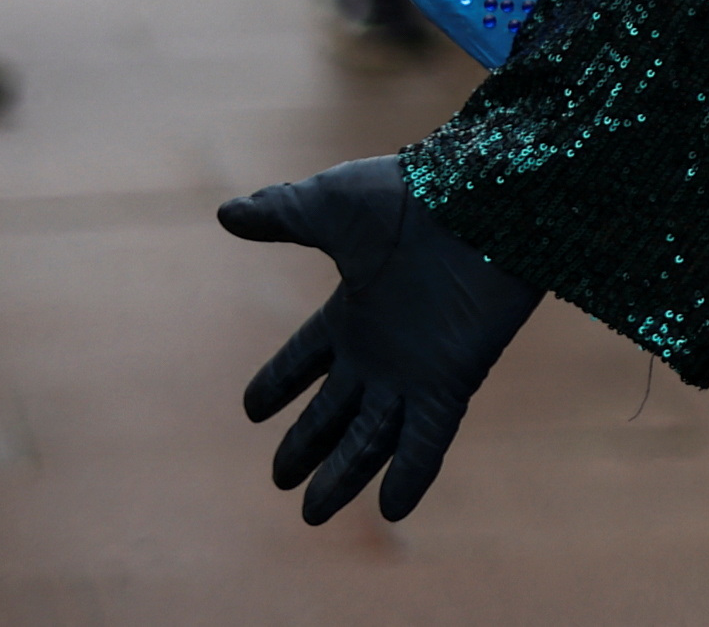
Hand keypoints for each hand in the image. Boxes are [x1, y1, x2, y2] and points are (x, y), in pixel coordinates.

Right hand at [222, 155, 540, 527]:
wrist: (485, 197)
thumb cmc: (413, 193)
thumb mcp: (332, 205)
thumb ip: (281, 214)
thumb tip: (224, 214)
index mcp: (353, 310)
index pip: (305, 358)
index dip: (279, 383)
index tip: (251, 410)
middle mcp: (381, 348)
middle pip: (335, 411)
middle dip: (307, 446)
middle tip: (280, 480)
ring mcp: (416, 370)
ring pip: (372, 438)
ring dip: (344, 476)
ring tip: (313, 514)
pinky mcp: (452, 381)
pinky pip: (427, 440)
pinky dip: (411, 474)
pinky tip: (390, 509)